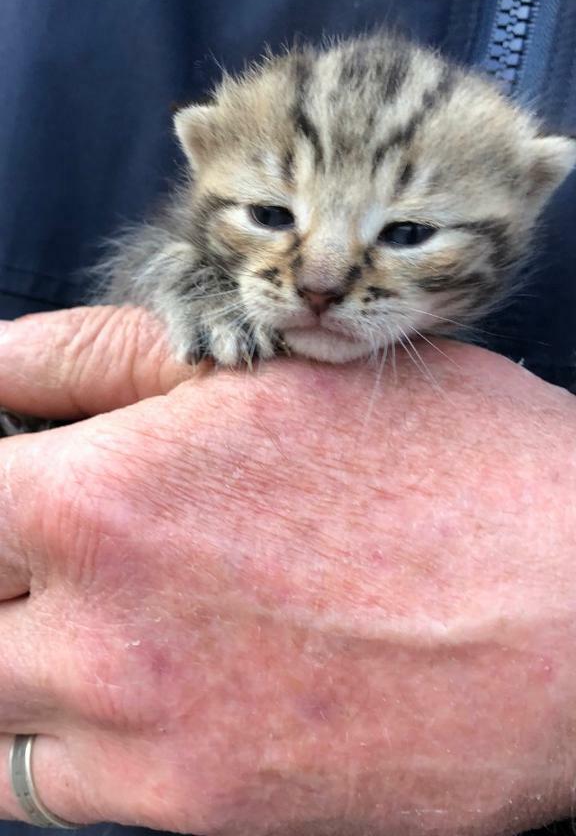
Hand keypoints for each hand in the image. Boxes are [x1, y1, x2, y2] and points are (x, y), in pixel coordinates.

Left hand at [0, 306, 573, 834]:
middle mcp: (102, 636)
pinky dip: (71, 738)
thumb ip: (94, 360)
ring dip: (17, 661)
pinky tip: (139, 683)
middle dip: (5, 573)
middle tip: (54, 547)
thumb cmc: (448, 465)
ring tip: (84, 616)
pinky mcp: (204, 811)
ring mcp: (147, 741)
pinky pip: (61, 790)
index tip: (19, 483)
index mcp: (104, 498)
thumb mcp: (269, 369)